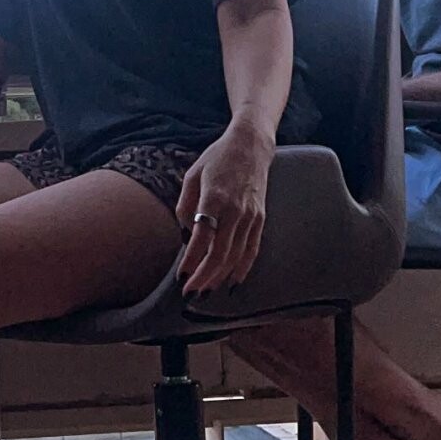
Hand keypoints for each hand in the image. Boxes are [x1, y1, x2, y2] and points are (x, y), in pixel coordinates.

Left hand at [175, 116, 274, 295]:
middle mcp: (235, 209)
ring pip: (236, 256)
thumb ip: (185, 205)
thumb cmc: (217, 159)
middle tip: (190, 293)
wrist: (251, 146)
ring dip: (220, 278)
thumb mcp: (192, 175)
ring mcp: (251, 216)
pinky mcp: (260, 219)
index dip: (191, 260)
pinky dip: (242, 269)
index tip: (180, 276)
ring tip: (205, 292)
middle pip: (220, 253)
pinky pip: (252, 250)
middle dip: (204, 277)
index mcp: (214, 197)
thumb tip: (186, 235)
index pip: (202, 237)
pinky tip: (231, 283)